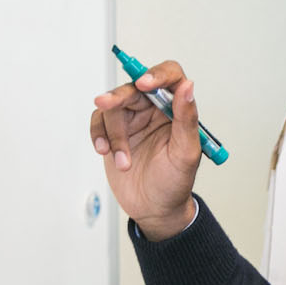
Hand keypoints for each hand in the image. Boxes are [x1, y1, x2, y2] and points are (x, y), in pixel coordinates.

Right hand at [89, 58, 203, 238]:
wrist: (154, 209)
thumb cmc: (175, 182)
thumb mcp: (186, 153)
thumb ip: (186, 118)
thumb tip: (187, 86)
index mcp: (176, 110)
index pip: (170, 77)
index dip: (157, 75)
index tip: (145, 83)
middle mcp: (154, 110)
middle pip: (134, 87)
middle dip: (118, 96)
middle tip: (106, 104)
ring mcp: (132, 120)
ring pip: (113, 107)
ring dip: (113, 134)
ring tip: (123, 160)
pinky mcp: (112, 133)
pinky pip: (99, 121)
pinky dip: (98, 135)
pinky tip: (104, 151)